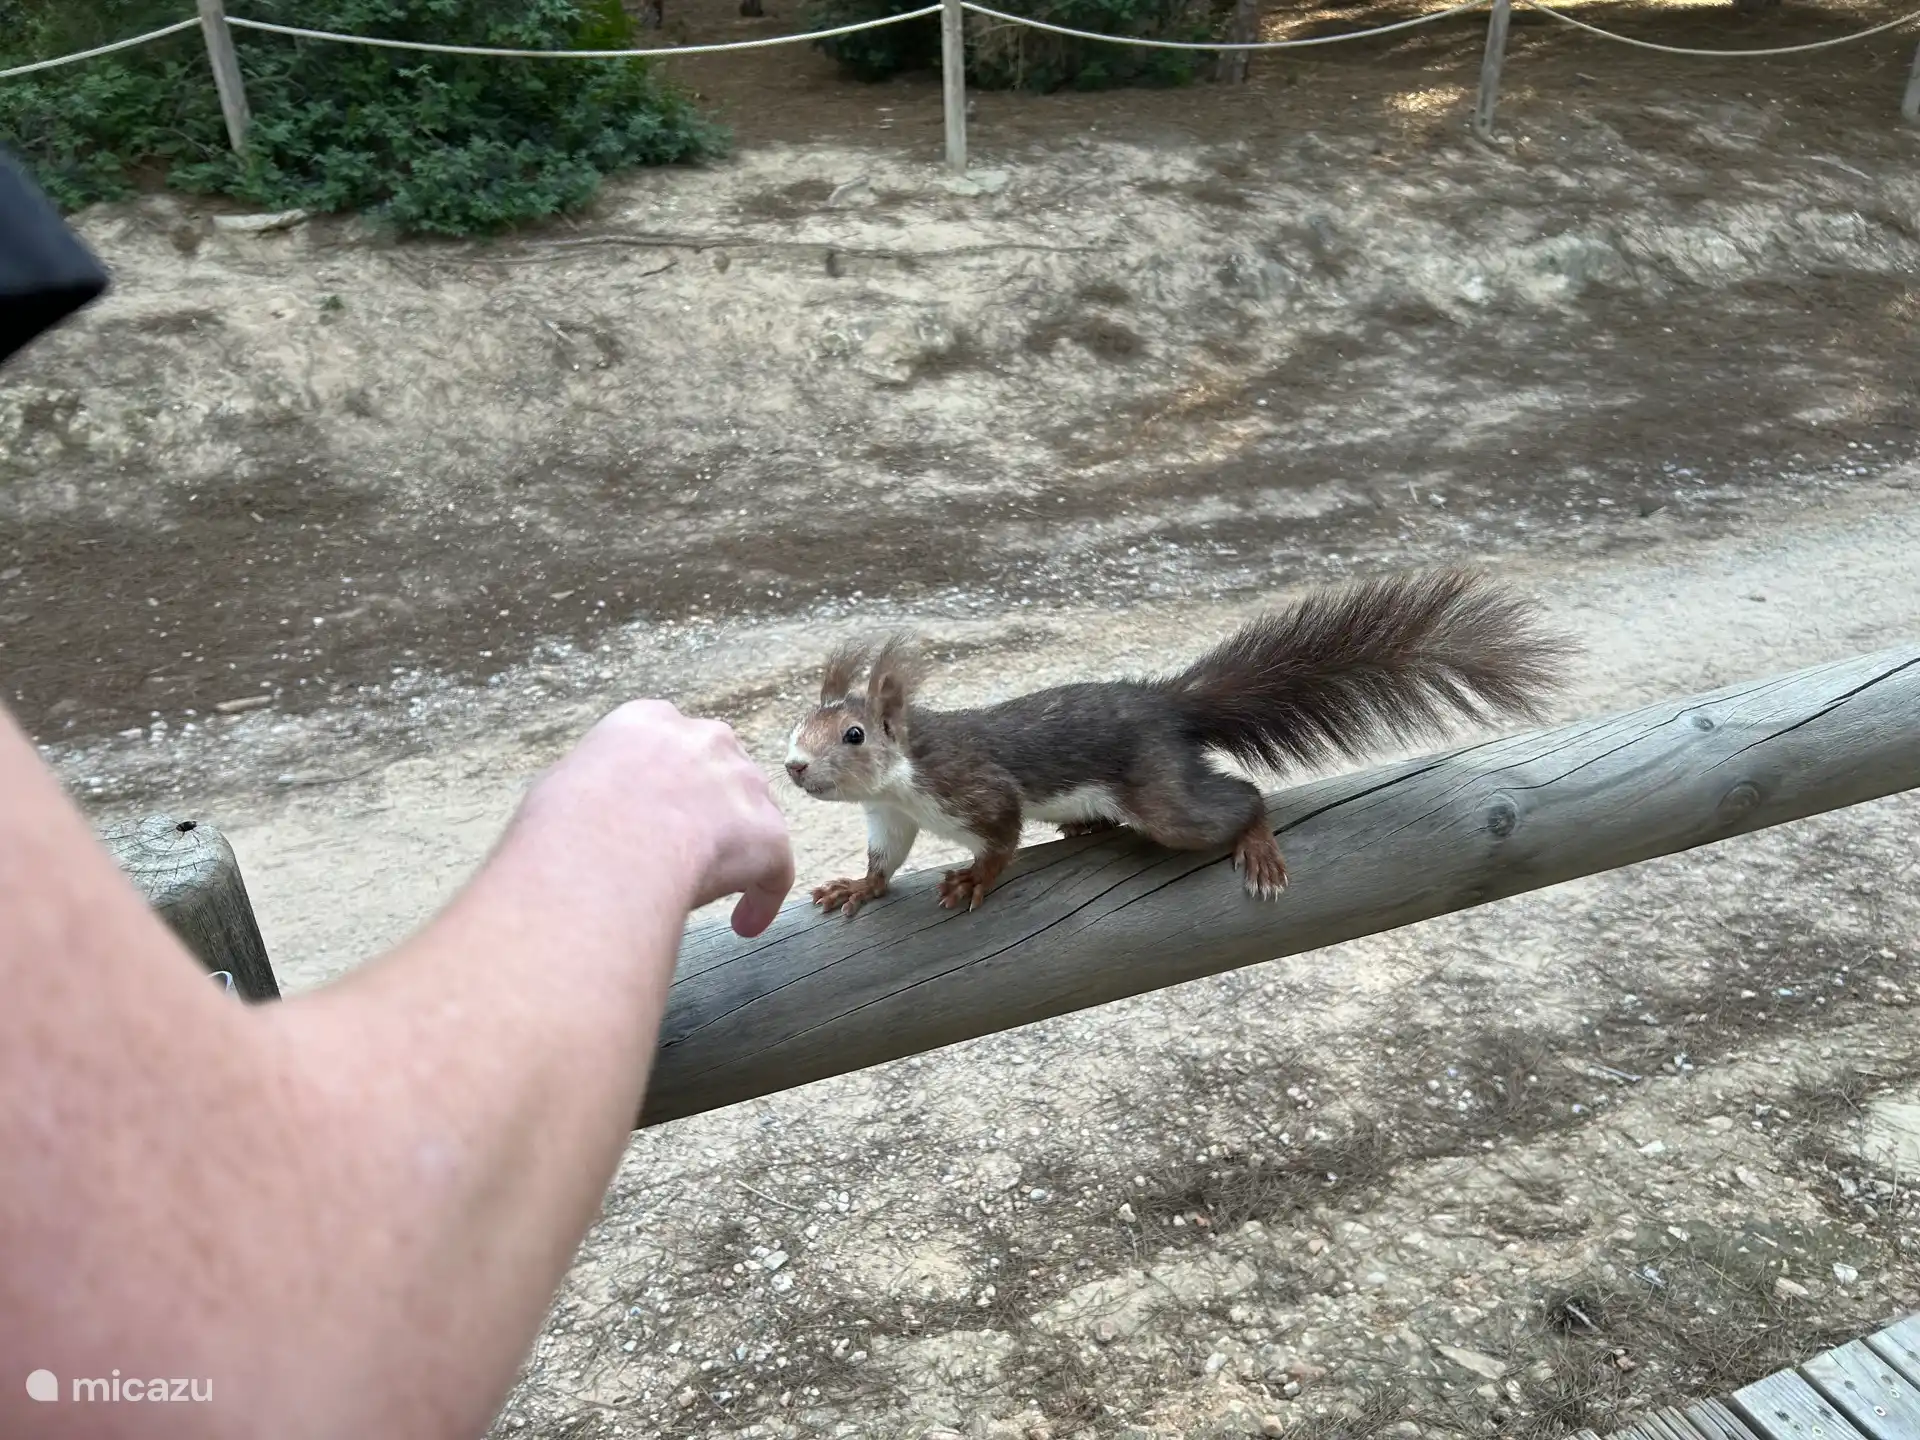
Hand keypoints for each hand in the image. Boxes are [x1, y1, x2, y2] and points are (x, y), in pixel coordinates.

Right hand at [524, 700, 794, 936]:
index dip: (670, 782)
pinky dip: (762, 898)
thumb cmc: (562, 827)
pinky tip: (745, 926)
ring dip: (739, 849)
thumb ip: (589, 789)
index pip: (671, 745)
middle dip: (712, 807)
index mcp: (648, 722)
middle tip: (690, 851)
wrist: (599, 853)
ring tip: (715, 891)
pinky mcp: (768, 833)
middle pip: (721, 771)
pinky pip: (775, 869)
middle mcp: (703, 739)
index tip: (660, 813)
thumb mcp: (558, 788)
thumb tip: (586, 813)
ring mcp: (741, 782)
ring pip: (754, 816)